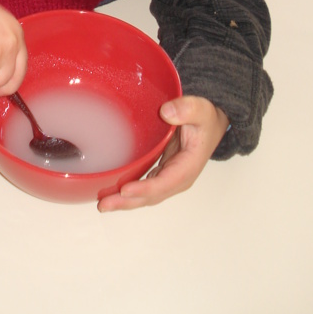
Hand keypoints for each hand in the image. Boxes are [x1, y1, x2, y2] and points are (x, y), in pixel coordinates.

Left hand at [97, 96, 228, 211]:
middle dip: (127, 201)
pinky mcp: (161, 172)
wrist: (209, 123)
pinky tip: (112, 192)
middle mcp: (177, 178)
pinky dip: (128, 192)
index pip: (164, 182)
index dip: (145, 188)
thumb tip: (166, 112)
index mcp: (188, 166)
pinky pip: (143, 186)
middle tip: (104, 204)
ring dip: (124, 201)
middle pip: (151, 195)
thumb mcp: (201, 110)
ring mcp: (168, 177)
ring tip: (103, 204)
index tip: (125, 189)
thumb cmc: (205, 119)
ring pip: (145, 195)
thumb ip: (187, 109)